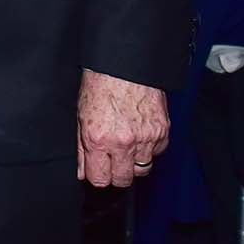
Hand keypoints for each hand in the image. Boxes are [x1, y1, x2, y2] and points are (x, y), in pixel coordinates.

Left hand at [77, 69, 168, 187]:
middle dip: (117, 173)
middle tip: (113, 160)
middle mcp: (123, 142)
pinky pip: (157, 152)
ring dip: (134, 161)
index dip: (98, 177)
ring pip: (143, 168)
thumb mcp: (81, 116)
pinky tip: (140, 133)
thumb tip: (83, 172)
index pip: (101, 179)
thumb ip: (82, 148)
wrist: (125, 64)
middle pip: (124, 180)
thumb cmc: (100, 84)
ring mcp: (146, 138)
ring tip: (127, 144)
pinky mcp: (163, 131)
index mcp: (99, 139)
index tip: (98, 172)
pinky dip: (150, 147)